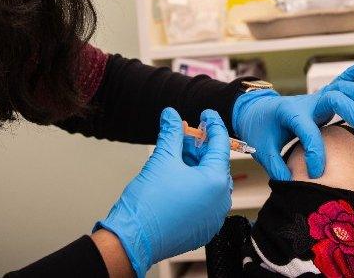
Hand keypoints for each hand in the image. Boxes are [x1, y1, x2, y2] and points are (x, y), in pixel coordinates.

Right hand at [96, 108, 231, 276]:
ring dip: (194, 165)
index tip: (207, 114)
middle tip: (183, 133)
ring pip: (208, 182)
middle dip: (199, 146)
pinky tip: (176, 176)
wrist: (133, 238)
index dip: (213, 125)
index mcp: (216, 182)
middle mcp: (220, 201)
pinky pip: (202, 199)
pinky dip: (192, 184)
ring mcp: (212, 217)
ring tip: (175, 154)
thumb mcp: (162, 159)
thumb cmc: (148, 204)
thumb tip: (171, 115)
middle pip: (214, 163)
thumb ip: (172, 133)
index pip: (220, 145)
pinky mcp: (201, 228)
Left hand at [233, 61, 353, 180]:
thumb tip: (289, 181)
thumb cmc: (260, 129)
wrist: (255, 111)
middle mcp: (305, 103)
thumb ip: (275, 165)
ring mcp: (314, 98)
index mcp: (289, 114)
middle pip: (331, 99)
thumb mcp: (262, 149)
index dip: (314, 153)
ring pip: (339, 88)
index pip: (307, 131)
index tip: (316, 173)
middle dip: (349, 109)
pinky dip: (351, 74)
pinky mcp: (320, 98)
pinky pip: (338, 83)